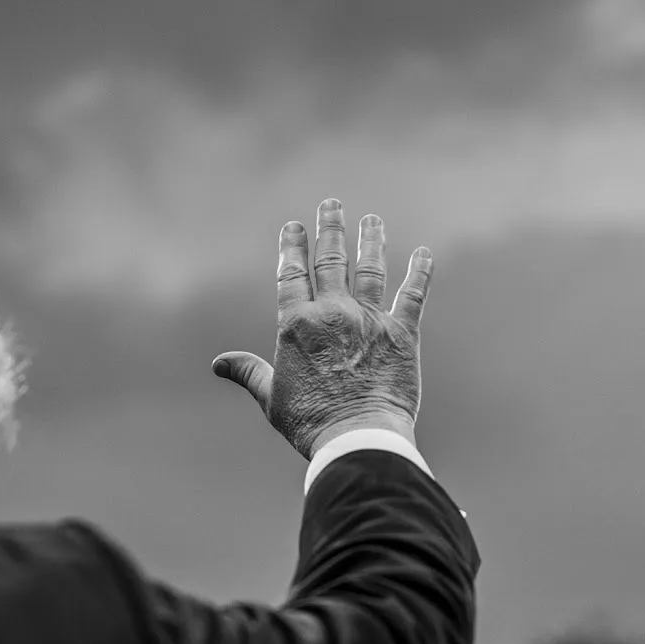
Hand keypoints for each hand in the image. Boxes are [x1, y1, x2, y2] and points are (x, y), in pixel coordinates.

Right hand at [212, 199, 432, 458]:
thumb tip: (219, 363)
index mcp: (297, 324)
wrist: (358, 438)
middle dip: (330, 230)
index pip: (292, 274)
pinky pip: (413, 295)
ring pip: (370, 269)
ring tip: (372, 220)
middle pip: (331, 261)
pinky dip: (420, 272)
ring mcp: (370, 320)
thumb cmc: (311, 423)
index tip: (294, 226)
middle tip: (332, 205)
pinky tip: (425, 254)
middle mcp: (333, 312)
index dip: (292, 247)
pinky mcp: (402, 334)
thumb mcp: (272, 397)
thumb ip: (249, 372)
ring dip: (371, 241)